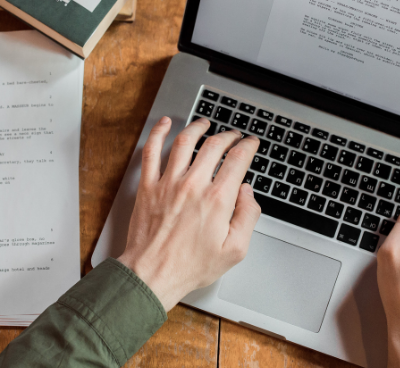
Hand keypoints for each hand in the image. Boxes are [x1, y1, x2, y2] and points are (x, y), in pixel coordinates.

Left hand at [117, 116, 261, 310]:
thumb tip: (248, 193)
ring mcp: (168, 184)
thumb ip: (248, 217)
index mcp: (217, 200)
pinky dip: (158, 133)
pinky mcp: (148, 187)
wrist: (152, 274)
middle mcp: (193, 186)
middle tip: (233, 136)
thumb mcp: (235, 250)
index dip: (248, 147)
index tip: (250, 144)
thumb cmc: (191, 266)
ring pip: (184, 142)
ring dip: (197, 128)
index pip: (237, 160)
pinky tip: (165, 124)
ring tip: (205, 124)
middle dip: (228, 136)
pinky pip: (151, 152)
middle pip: (214, 146)